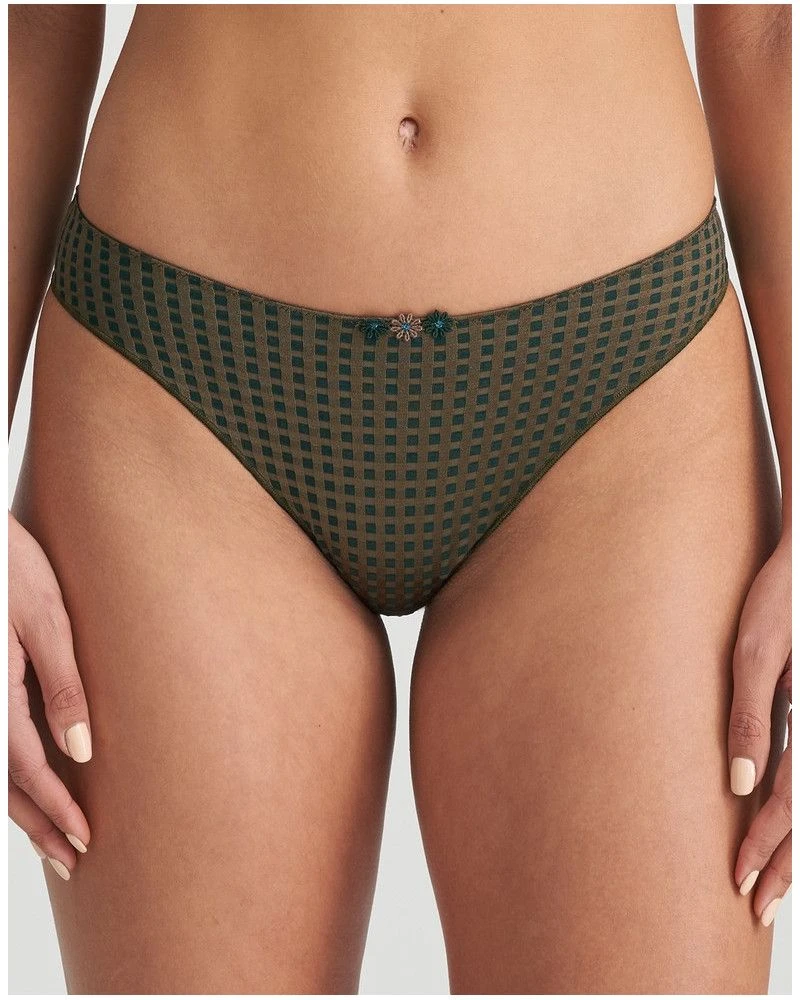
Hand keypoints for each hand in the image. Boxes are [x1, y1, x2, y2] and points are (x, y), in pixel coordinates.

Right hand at [8, 511, 91, 878]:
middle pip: (4, 781)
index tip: (84, 840)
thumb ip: (64, 687)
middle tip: (70, 860)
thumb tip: (81, 750)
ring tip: (52, 839)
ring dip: (21, 807)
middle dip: (38, 824)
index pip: (27, 769)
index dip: (56, 809)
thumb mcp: (47, 621)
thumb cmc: (12, 567)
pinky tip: (29, 782)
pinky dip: (9, 774)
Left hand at [729, 532, 790, 925]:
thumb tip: (737, 784)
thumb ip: (751, 716)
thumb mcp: (758, 652)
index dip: (767, 846)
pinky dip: (799, 807)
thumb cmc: (784, 599)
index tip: (740, 882)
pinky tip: (783, 823)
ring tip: (773, 886)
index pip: (791, 802)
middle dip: (786, 865)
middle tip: (757, 907)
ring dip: (796, 846)